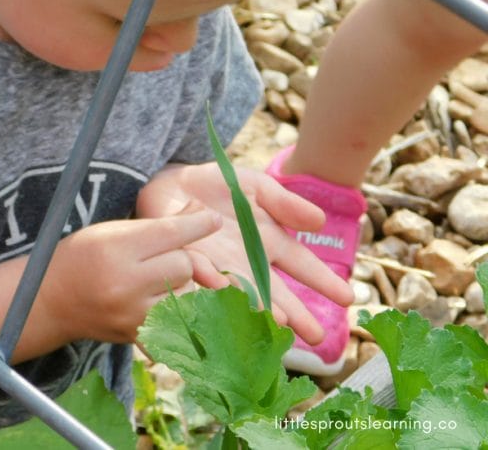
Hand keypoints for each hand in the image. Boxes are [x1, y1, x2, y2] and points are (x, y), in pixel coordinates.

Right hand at [38, 202, 221, 343]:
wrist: (51, 298)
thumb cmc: (84, 255)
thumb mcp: (114, 230)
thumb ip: (159, 226)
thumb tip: (205, 217)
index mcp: (117, 248)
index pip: (172, 233)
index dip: (198, 224)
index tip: (213, 220)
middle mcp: (125, 282)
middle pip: (183, 265)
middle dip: (181, 257)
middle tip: (164, 256)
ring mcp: (131, 313)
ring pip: (184, 295)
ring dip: (181, 286)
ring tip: (160, 281)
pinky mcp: (134, 336)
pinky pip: (175, 328)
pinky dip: (177, 318)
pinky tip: (167, 309)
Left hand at [136, 163, 354, 345]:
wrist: (173, 184)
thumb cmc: (218, 185)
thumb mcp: (256, 186)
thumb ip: (284, 202)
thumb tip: (320, 222)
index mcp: (269, 242)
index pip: (301, 264)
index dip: (323, 280)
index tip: (348, 299)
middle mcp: (248, 262)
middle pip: (276, 291)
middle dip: (297, 313)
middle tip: (317, 337)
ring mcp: (220, 266)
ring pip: (244, 291)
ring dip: (260, 307)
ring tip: (280, 323)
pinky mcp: (191, 264)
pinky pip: (203, 274)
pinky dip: (214, 281)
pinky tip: (226, 291)